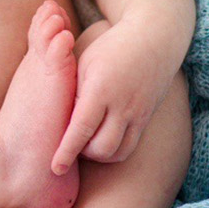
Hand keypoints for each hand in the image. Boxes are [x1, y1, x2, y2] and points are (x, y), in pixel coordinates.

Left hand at [51, 18, 176, 173]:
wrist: (154, 38)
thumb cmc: (109, 48)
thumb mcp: (83, 61)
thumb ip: (70, 92)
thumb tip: (55, 123)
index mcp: (100, 88)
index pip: (80, 129)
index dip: (66, 152)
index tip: (55, 168)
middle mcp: (122, 105)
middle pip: (101, 148)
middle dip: (82, 154)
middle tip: (69, 144)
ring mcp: (138, 113)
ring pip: (117, 152)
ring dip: (98, 155)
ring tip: (85, 143)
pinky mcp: (146, 118)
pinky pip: (129, 146)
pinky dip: (113, 151)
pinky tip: (101, 140)